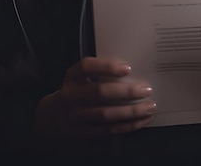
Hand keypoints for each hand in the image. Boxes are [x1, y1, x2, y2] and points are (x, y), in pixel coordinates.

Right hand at [36, 56, 155, 137]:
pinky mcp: (80, 132)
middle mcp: (70, 95)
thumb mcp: (81, 78)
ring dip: (130, 112)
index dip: (107, 66)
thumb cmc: (77, 90)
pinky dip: (125, 126)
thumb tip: (133, 70)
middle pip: (99, 92)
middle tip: (147, 89)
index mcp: (71, 76)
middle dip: (126, 92)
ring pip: (104, 114)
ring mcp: (74, 115)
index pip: (86, 66)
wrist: (52, 116)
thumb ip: (99, 73)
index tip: (128, 68)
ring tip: (148, 107)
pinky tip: (139, 121)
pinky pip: (106, 130)